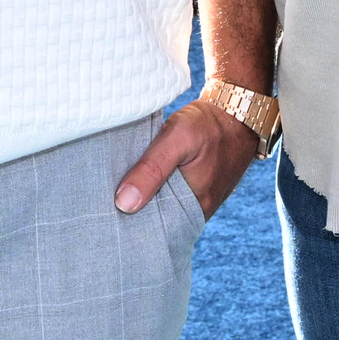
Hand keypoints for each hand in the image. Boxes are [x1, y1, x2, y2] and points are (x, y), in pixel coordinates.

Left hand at [115, 88, 259, 222]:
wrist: (238, 111)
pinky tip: (134, 179)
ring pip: (162, 206)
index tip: (104, 216)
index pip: (155, 229)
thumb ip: (152, 169)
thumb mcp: (178, 138)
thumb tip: (124, 204)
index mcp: (195, 206)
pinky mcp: (196, 189)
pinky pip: (169, 195)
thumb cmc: (209, 123)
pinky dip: (153, 188)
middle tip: (100, 203)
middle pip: (157, 220)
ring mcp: (198, 200)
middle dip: (132, 213)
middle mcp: (198, 210)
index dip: (129, 224)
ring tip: (112, 191)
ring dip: (142, 198)